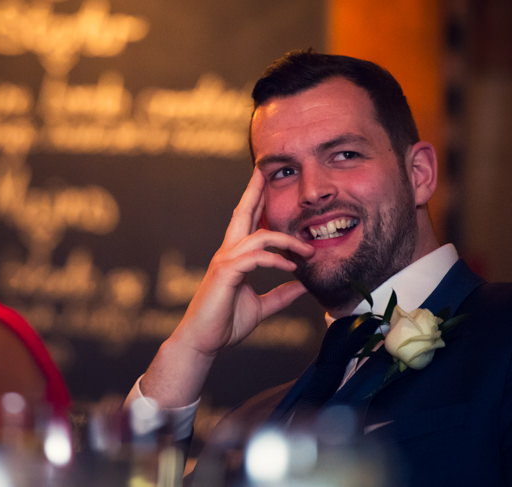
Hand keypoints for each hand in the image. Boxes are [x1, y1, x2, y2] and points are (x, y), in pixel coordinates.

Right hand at [171, 166, 313, 355]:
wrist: (203, 342)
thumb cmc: (225, 324)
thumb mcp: (261, 308)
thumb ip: (280, 296)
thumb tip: (303, 286)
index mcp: (234, 258)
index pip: (246, 223)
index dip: (256, 202)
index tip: (265, 183)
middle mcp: (227, 254)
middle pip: (241, 214)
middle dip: (254, 191)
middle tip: (263, 170)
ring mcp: (225, 262)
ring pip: (258, 237)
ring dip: (286, 240)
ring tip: (308, 250)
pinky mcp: (225, 274)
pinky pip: (255, 258)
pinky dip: (276, 260)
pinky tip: (291, 267)